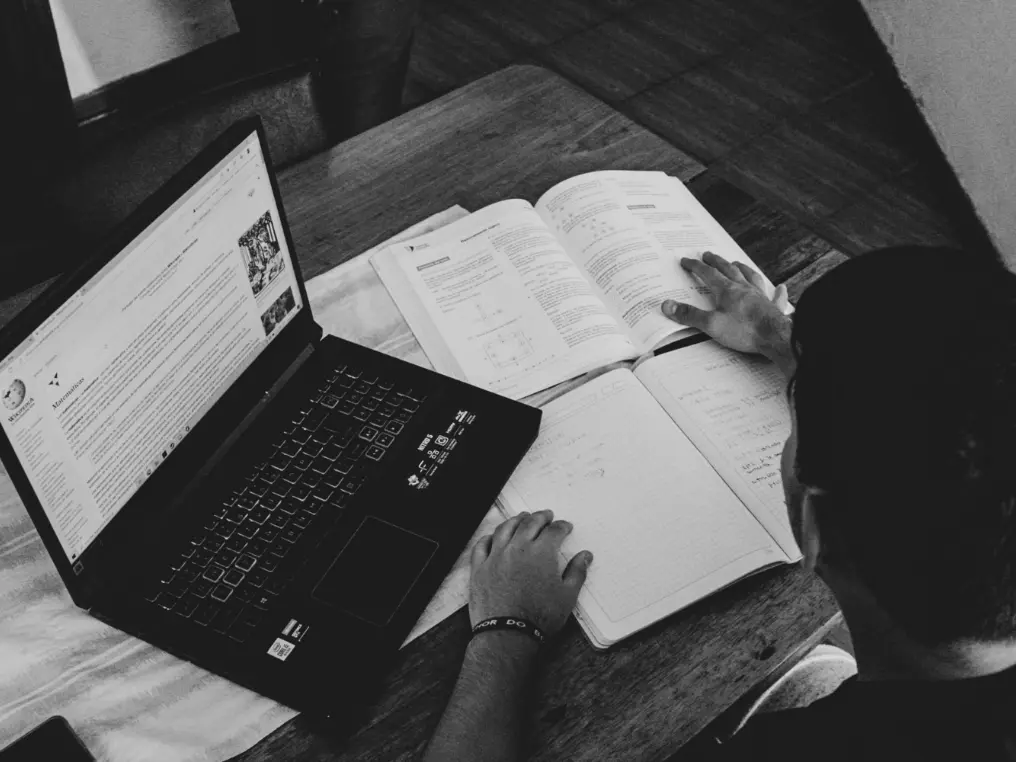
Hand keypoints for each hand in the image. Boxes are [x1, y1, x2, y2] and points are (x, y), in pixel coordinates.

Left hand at [469, 510, 592, 638]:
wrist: (508, 634)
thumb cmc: (538, 618)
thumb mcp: (567, 596)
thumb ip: (577, 572)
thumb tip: (584, 557)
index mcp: (541, 553)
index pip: (554, 531)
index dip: (562, 527)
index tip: (565, 527)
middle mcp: (518, 549)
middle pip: (530, 523)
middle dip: (541, 517)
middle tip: (546, 516)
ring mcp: (496, 556)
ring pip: (505, 528)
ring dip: (516, 520)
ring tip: (521, 518)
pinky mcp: (479, 568)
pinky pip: (482, 545)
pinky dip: (489, 537)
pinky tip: (493, 536)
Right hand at [662, 251, 790, 356]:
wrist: (774, 337)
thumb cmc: (744, 330)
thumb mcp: (711, 324)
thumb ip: (689, 315)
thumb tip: (668, 305)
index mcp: (727, 290)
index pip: (708, 274)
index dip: (696, 266)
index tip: (687, 261)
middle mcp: (744, 288)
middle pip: (728, 270)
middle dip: (717, 262)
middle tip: (709, 255)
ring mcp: (760, 296)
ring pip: (751, 277)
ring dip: (742, 268)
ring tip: (737, 263)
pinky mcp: (772, 308)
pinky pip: (775, 297)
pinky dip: (777, 292)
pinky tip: (780, 288)